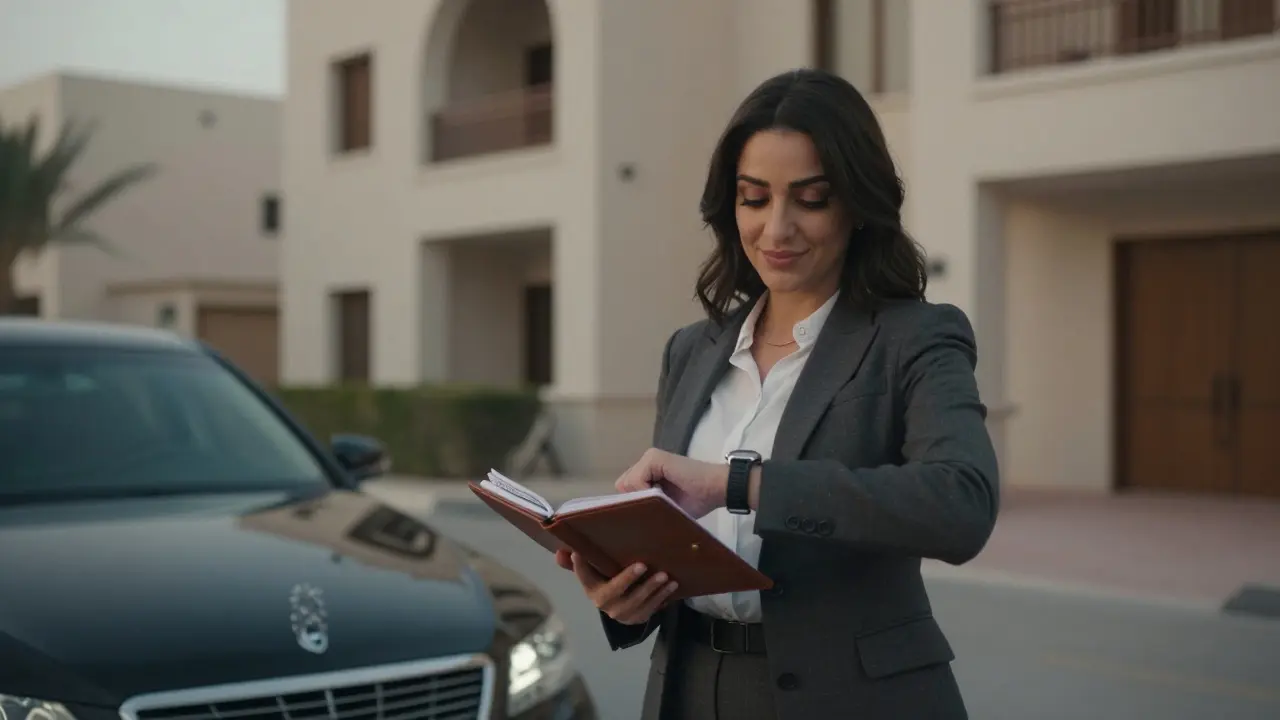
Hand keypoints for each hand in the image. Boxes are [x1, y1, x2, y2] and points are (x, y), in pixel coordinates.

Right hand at [555, 548, 678, 624]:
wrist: (622, 606)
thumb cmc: (607, 581)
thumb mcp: (594, 573)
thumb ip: (580, 563)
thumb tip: (560, 553)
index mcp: (592, 590)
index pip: (584, 577)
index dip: (580, 567)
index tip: (579, 554)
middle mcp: (605, 604)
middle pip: (617, 592)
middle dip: (629, 579)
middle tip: (643, 565)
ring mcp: (623, 614)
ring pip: (638, 603)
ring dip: (653, 589)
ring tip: (665, 576)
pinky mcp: (639, 618)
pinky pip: (652, 609)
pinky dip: (662, 597)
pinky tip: (672, 586)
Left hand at [615, 447, 728, 518]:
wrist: (717, 489)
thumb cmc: (697, 500)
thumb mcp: (667, 508)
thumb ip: (648, 507)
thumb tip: (628, 521)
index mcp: (648, 473)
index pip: (625, 490)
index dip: (633, 504)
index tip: (649, 514)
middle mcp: (646, 462)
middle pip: (623, 487)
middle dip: (636, 500)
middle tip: (657, 507)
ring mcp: (649, 458)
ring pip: (626, 484)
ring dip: (642, 497)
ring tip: (663, 501)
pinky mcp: (654, 458)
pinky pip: (635, 480)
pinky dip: (645, 491)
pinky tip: (663, 495)